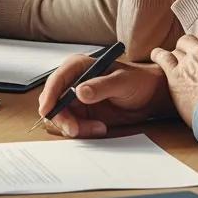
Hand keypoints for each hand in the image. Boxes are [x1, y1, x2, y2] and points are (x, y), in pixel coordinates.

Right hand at [36, 53, 172, 137]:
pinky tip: (100, 128)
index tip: (47, 111)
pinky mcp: (83, 112)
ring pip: (62, 116)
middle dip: (62, 117)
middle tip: (75, 129)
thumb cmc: (138, 81)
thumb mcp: (122, 82)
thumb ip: (101, 86)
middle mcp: (73, 81)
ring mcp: (76, 98)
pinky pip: (73, 124)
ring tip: (98, 128)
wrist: (150, 96)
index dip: (49, 95)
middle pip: (54, 101)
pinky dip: (83, 130)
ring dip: (75, 126)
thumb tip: (79, 92)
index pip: (57, 79)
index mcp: (79, 66)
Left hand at [150, 33, 197, 126]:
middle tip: (190, 61)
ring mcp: (188, 62)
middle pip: (189, 41)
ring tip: (175, 63)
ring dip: (177, 57)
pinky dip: (158, 55)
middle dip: (188, 49)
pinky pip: (162, 57)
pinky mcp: (175, 75)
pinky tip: (156, 56)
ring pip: (176, 50)